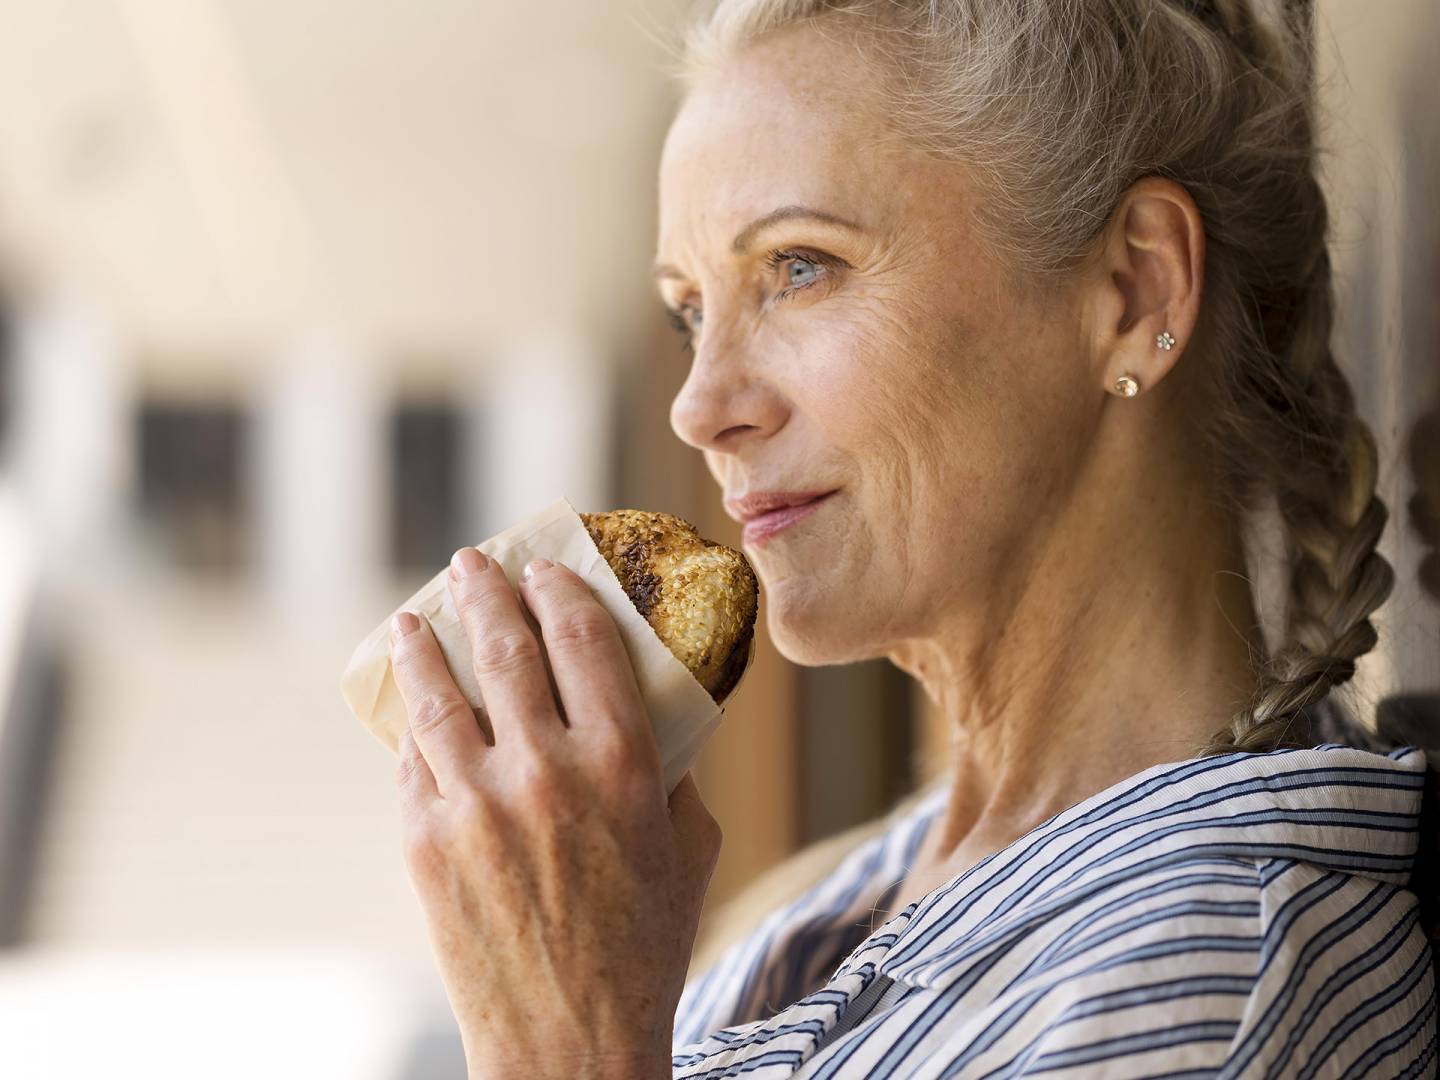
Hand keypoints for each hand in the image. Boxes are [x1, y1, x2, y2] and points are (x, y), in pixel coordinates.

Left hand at [387, 547, 721, 1079]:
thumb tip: (650, 717)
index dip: (561, 590)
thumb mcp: (687, 849)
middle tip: (470, 564)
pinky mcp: (426, 844)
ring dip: (424, 646)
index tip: (546, 569)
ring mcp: (476, 804)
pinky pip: (415, 766)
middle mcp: (545, 769)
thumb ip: (670, 773)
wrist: (569, 1041)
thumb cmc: (644, 946)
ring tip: (412, 620)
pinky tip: (414, 719)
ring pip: (439, 698)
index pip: (582, 640)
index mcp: (620, 761)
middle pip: (504, 649)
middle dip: (485, 592)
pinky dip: (416, 734)